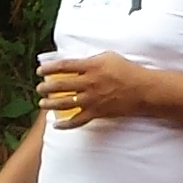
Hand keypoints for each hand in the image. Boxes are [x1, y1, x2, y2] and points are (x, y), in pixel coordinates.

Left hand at [33, 53, 156, 129]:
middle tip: (40, 88)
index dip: (49, 68)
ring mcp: (91, 100)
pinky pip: (77, 121)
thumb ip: (91, 60)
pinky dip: (65, 125)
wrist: (142, 90)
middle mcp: (88, 83)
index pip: (63, 66)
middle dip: (46, 87)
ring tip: (42, 104)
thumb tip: (78, 62)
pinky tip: (57, 125)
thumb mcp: (108, 57)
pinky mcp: (96, 113)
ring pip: (65, 103)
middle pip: (60, 85)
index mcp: (90, 67)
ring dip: (50, 104)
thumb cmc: (127, 70)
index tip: (40, 70)